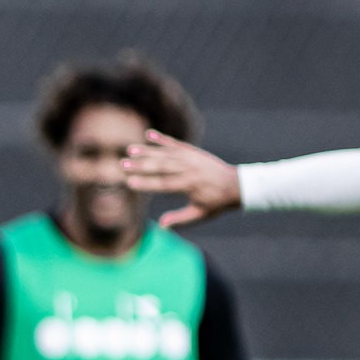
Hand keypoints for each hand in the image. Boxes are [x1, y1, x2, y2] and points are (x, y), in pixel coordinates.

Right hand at [122, 131, 242, 227]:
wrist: (237, 184)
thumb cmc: (217, 202)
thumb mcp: (200, 214)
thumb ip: (180, 219)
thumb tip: (161, 225)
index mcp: (190, 185)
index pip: (164, 184)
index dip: (146, 184)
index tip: (129, 183)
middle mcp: (189, 169)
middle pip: (161, 166)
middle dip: (141, 166)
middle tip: (122, 165)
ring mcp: (191, 158)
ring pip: (166, 153)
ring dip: (147, 151)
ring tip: (130, 150)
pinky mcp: (193, 151)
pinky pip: (175, 144)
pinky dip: (162, 139)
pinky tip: (148, 134)